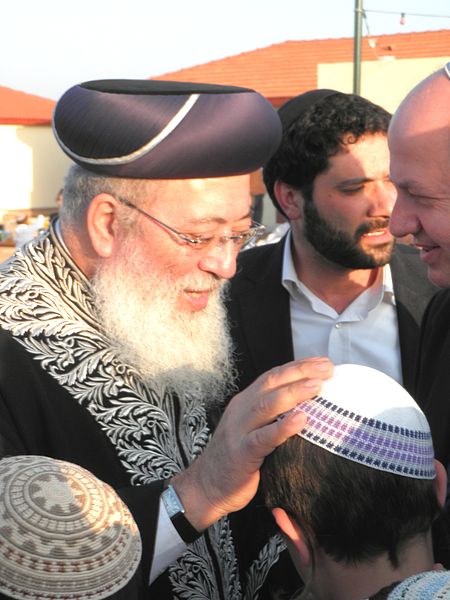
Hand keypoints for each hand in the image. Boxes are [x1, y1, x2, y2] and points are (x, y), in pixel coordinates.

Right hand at [172, 356, 332, 530]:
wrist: (206, 487)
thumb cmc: (236, 460)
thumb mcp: (252, 430)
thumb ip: (272, 417)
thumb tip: (308, 409)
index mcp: (245, 402)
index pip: (273, 376)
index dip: (298, 367)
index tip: (323, 363)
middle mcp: (241, 410)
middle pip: (271, 383)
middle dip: (300, 372)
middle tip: (327, 368)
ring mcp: (239, 430)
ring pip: (267, 405)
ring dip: (294, 393)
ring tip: (317, 386)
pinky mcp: (241, 453)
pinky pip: (263, 437)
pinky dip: (283, 427)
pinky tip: (301, 420)